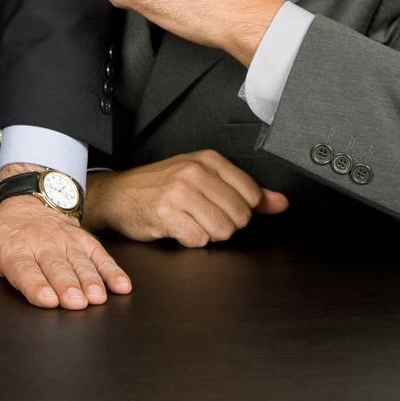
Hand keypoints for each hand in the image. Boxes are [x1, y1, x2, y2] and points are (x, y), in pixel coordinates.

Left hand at [0, 195, 131, 309]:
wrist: (30, 202)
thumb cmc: (4, 231)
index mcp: (16, 250)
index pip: (25, 270)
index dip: (36, 285)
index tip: (46, 298)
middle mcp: (43, 246)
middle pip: (56, 269)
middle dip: (67, 286)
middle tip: (76, 302)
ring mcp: (66, 244)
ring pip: (80, 263)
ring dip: (91, 281)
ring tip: (97, 297)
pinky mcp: (85, 242)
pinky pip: (101, 255)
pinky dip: (113, 270)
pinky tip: (121, 286)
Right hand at [84, 151, 288, 246]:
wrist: (118, 195)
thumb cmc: (160, 187)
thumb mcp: (204, 180)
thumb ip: (247, 192)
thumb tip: (281, 203)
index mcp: (207, 159)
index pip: (252, 194)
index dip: (241, 208)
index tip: (221, 205)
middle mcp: (194, 172)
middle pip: (240, 217)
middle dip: (225, 224)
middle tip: (202, 215)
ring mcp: (179, 193)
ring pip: (222, 231)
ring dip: (208, 234)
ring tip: (190, 222)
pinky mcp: (166, 214)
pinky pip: (198, 240)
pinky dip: (190, 240)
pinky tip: (178, 228)